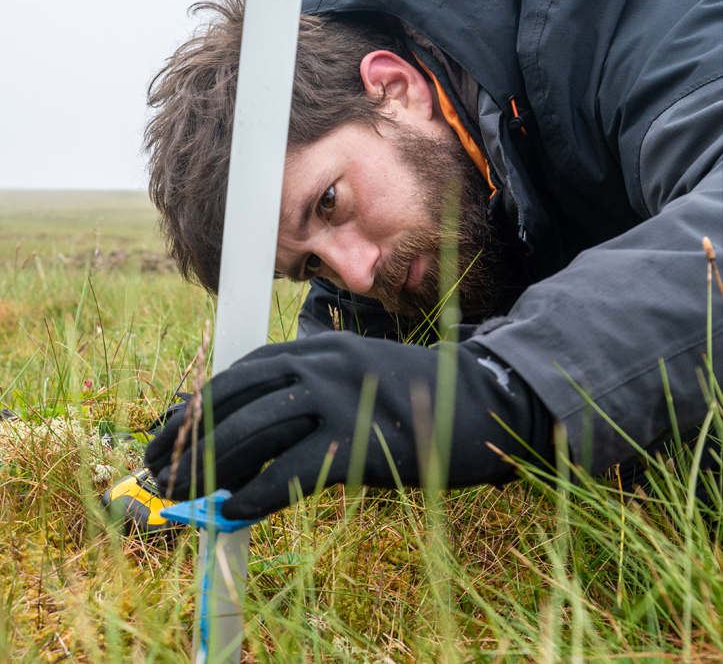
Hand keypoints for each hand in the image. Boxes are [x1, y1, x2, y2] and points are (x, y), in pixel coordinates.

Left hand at [145, 332, 549, 518]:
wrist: (477, 401)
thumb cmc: (408, 395)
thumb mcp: (352, 376)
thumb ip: (307, 389)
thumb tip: (250, 433)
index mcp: (317, 348)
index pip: (241, 372)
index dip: (197, 402)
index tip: (166, 429)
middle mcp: (321, 364)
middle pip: (238, 397)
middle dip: (189, 434)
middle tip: (157, 468)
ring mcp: (339, 399)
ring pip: (256, 431)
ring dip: (210, 465)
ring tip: (179, 494)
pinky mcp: (358, 441)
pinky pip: (292, 471)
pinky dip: (257, 493)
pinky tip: (233, 510)